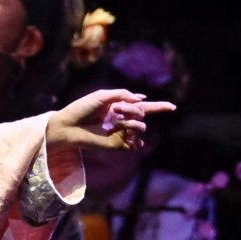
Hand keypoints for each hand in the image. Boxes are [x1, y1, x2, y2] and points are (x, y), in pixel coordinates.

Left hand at [45, 91, 175, 157]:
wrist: (68, 126)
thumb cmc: (81, 109)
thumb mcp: (102, 95)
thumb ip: (122, 94)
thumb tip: (142, 99)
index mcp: (120, 107)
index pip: (143, 107)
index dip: (159, 107)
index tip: (172, 107)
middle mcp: (122, 120)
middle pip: (142, 113)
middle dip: (132, 109)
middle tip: (116, 109)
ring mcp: (121, 133)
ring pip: (141, 127)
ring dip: (132, 121)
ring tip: (116, 121)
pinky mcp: (118, 145)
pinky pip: (135, 143)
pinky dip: (136, 139)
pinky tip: (128, 136)